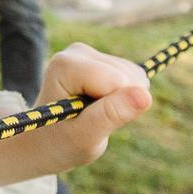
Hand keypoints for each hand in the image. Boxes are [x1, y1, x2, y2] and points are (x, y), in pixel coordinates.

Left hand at [33, 42, 153, 170]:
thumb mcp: (85, 137)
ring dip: (123, 101)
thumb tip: (145, 96)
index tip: (91, 119)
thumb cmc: (62, 142)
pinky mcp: (104, 59)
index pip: (117, 81)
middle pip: (129, 76)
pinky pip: (136, 77)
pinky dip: (126, 97)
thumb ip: (111, 115)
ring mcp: (91, 53)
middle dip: (121, 103)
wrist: (48, 140)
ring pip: (136, 76)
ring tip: (95, 113)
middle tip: (93, 118)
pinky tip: (101, 104)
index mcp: (65, 65)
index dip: (115, 107)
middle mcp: (77, 51)